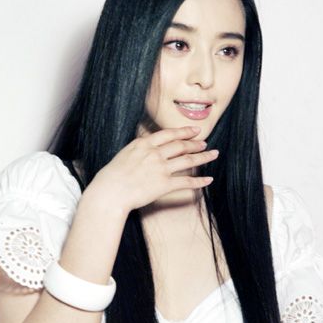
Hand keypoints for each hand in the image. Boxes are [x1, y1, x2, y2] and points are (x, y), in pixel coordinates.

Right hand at [90, 126, 218, 212]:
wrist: (110, 192)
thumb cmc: (111, 176)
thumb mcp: (124, 155)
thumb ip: (139, 150)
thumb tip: (145, 148)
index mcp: (143, 144)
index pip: (169, 134)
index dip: (184, 131)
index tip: (194, 130)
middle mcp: (154, 153)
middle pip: (181, 145)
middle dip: (195, 143)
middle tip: (204, 143)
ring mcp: (161, 168)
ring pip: (187, 160)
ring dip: (203, 157)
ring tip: (212, 154)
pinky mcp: (164, 185)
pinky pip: (186, 182)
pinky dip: (200, 181)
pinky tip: (209, 180)